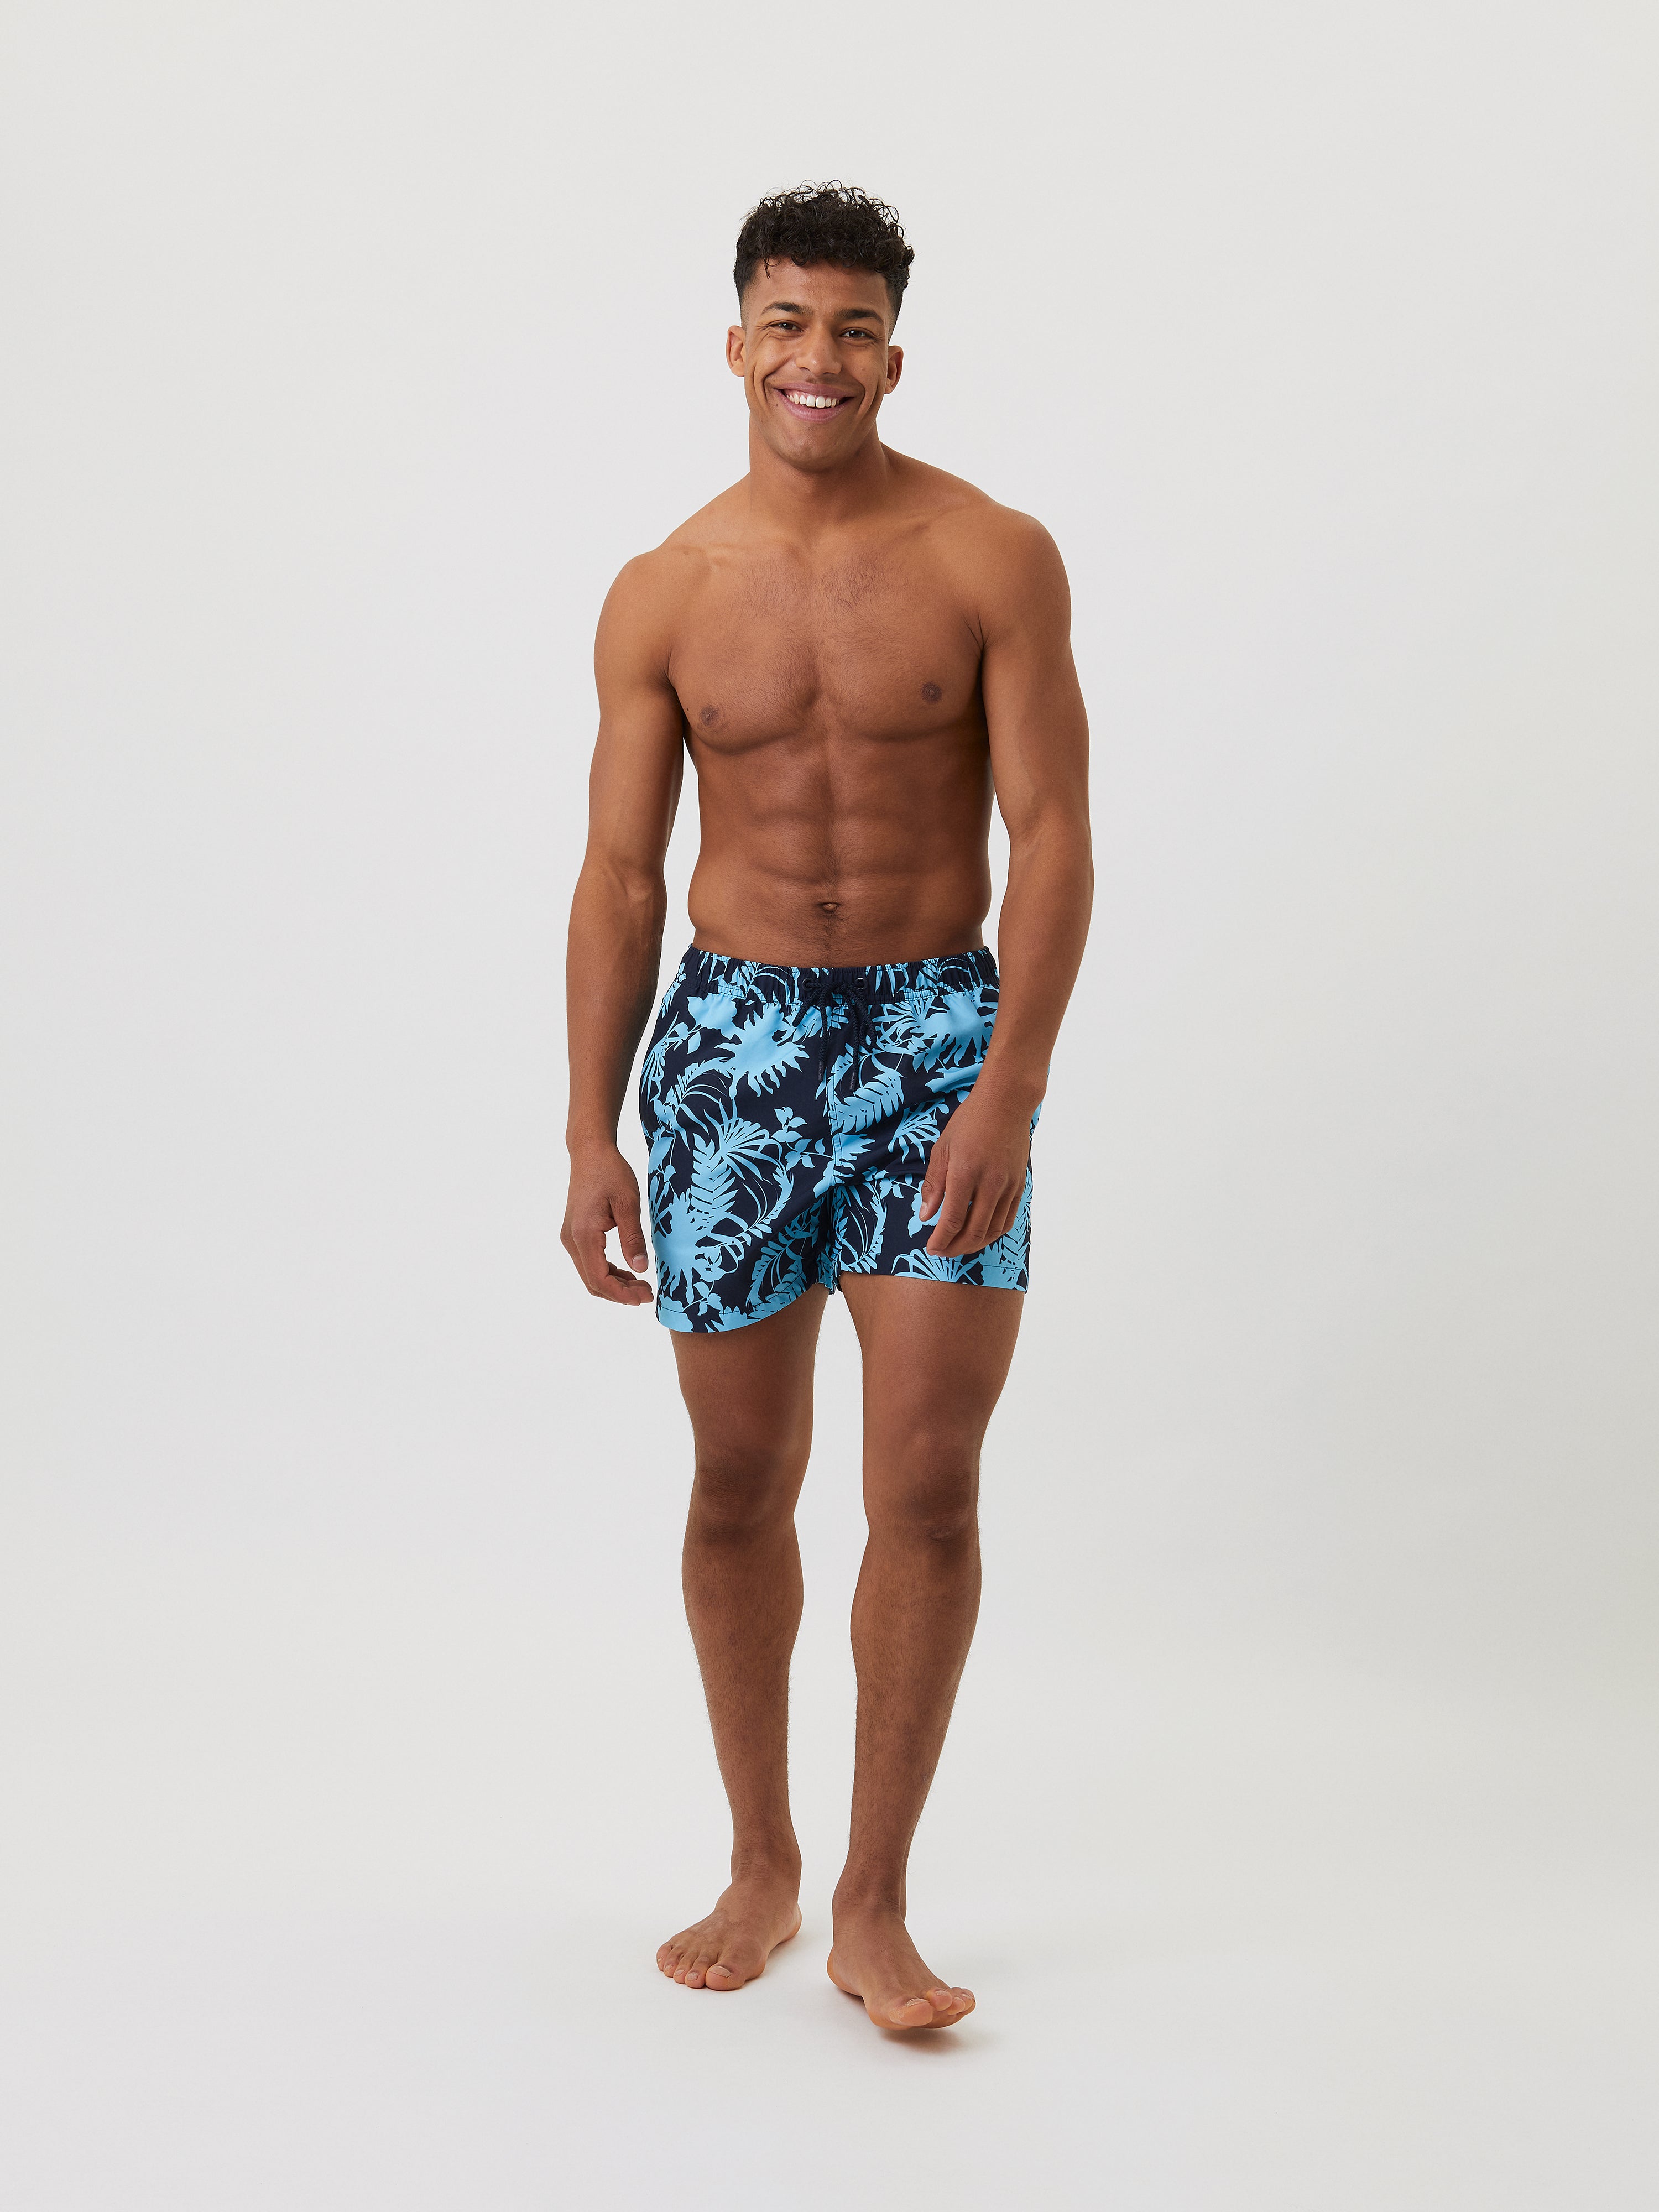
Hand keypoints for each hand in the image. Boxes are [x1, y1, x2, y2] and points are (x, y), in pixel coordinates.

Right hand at [561, 1141, 653, 1305]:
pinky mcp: (575, 1234)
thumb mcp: (628, 1203)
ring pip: (590, 1274)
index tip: (645, 1298)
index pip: (599, 1278)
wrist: (590, 1152)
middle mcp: (571, 1240)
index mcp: (584, 1234)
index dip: (622, 1294)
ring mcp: (570, 1237)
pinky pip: (590, 1262)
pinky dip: (608, 1272)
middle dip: (620, 1293)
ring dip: (615, 1284)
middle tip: (648, 1294)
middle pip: (592, 1281)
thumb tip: (641, 1269)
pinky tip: (629, 1271)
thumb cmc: (611, 1172)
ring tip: (642, 1285)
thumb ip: (633, 1238)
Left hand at [918, 1087, 1034, 1257]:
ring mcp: (1008, 1186)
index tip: (930, 1248)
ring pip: (993, 1230)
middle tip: (942, 1252)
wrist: (1006, 1104)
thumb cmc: (969, 1122)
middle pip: (973, 1231)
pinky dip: (993, 1232)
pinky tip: (981, 1234)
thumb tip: (926, 1215)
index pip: (951, 1220)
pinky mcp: (1019, 1185)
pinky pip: (1008, 1219)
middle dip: (955, 1248)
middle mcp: (989, 1184)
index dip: (940, 1240)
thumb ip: (934, 1185)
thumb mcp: (942, 1149)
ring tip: (959, 1246)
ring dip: (974, 1244)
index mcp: (964, 1173)